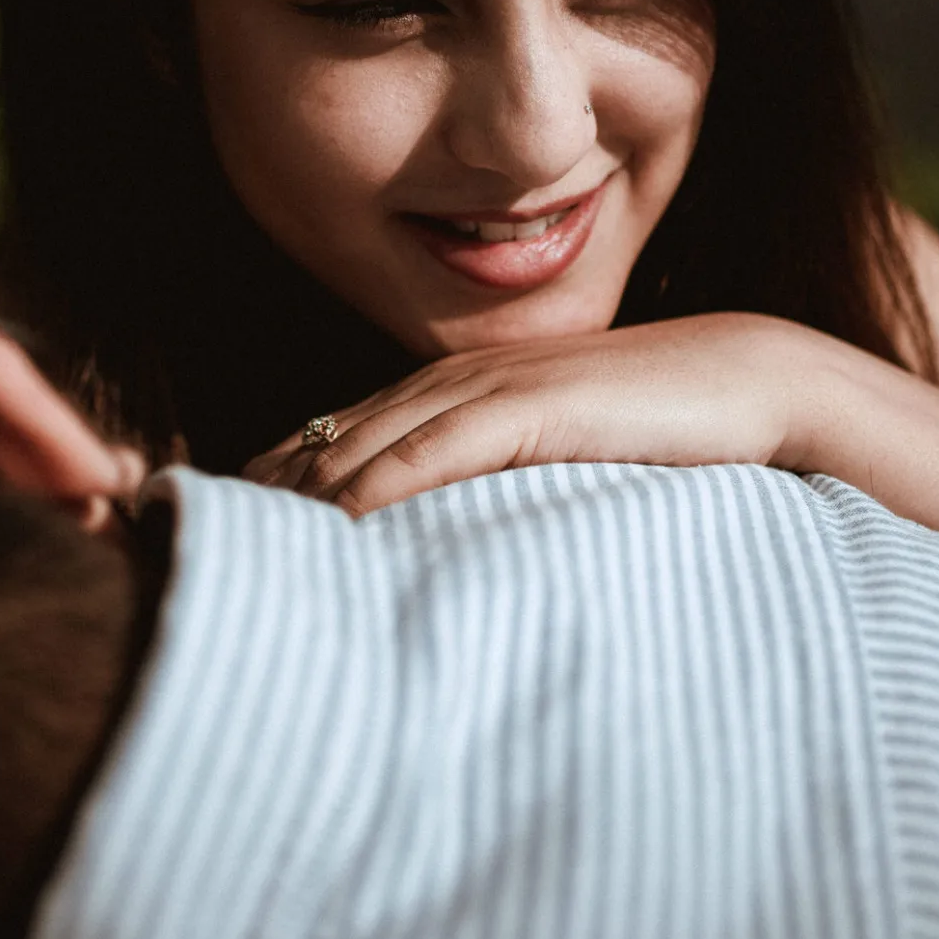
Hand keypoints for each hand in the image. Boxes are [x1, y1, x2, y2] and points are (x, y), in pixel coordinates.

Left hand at [244, 312, 842, 514]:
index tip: (215, 539)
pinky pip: (436, 447)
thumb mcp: (547, 463)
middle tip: (194, 554)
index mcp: (447, 395)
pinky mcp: (528, 406)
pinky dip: (380, 482)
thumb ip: (488, 489)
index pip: (331, 441)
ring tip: (240, 552)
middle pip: (323, 440)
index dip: (271, 487)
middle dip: (260, 495)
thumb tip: (438, 558)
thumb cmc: (651, 431)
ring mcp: (485, 388)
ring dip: (300, 496)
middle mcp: (448, 383)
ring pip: (364, 443)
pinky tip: (340, 521)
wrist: (744, 381)